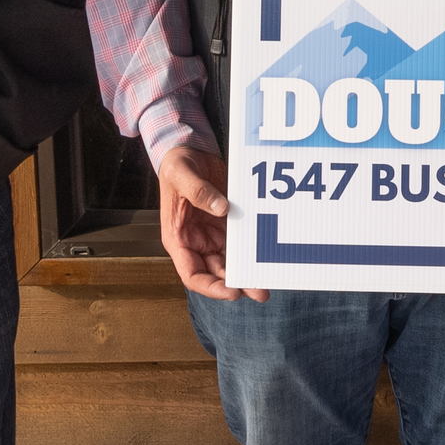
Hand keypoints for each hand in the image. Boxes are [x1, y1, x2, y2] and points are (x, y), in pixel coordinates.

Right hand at [156, 146, 265, 302]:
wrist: (190, 152)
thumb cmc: (176, 166)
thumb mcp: (181, 175)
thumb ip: (199, 192)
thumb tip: (222, 208)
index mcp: (178, 239)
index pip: (192, 274)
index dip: (210, 287)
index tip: (230, 291)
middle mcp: (196, 242)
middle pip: (216, 274)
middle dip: (236, 285)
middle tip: (259, 291)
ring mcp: (212, 235)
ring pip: (231, 263)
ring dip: (247, 273)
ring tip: (267, 282)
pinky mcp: (227, 225)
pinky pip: (241, 244)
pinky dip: (253, 253)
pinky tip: (268, 257)